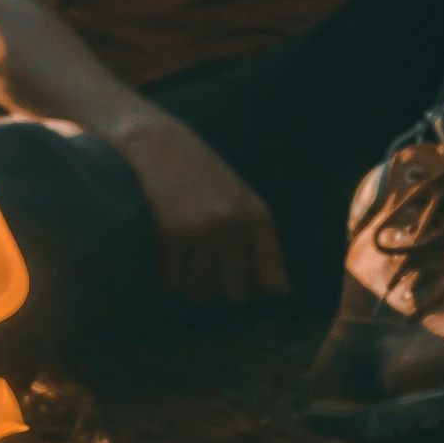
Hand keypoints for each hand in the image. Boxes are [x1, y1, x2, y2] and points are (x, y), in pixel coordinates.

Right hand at [113, 110, 288, 305]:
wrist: (162, 147)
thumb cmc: (206, 178)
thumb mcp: (244, 201)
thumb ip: (263, 244)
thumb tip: (281, 294)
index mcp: (257, 218)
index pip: (272, 281)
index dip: (260, 291)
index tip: (246, 283)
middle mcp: (234, 227)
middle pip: (235, 295)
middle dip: (222, 288)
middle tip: (210, 268)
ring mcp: (201, 232)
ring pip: (201, 294)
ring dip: (194, 286)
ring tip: (188, 261)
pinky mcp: (169, 235)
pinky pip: (171, 284)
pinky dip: (169, 278)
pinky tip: (169, 255)